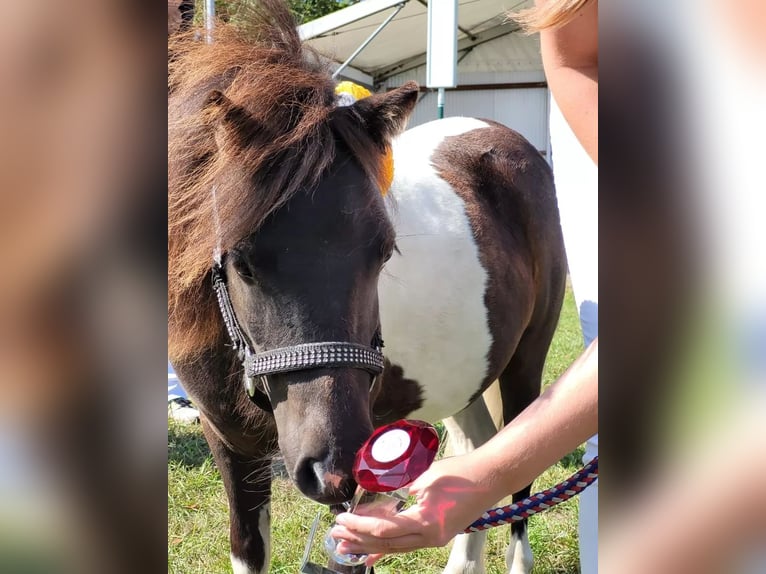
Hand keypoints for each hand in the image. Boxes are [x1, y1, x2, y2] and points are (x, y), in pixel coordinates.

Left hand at [330, 452, 501, 563]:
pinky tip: (371, 556)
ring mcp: (434, 538)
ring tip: (345, 546)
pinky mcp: (436, 534)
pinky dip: (386, 548)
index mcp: (425, 524)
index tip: (341, 519)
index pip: (383, 529)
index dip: (359, 526)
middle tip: (335, 535)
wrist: (490, 477)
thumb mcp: (424, 477)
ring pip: (394, 547)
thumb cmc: (460, 472)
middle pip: (386, 543)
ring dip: (368, 545)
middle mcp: (429, 538)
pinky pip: (406, 545)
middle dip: (358, 540)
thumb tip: (375, 494)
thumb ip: (399, 489)